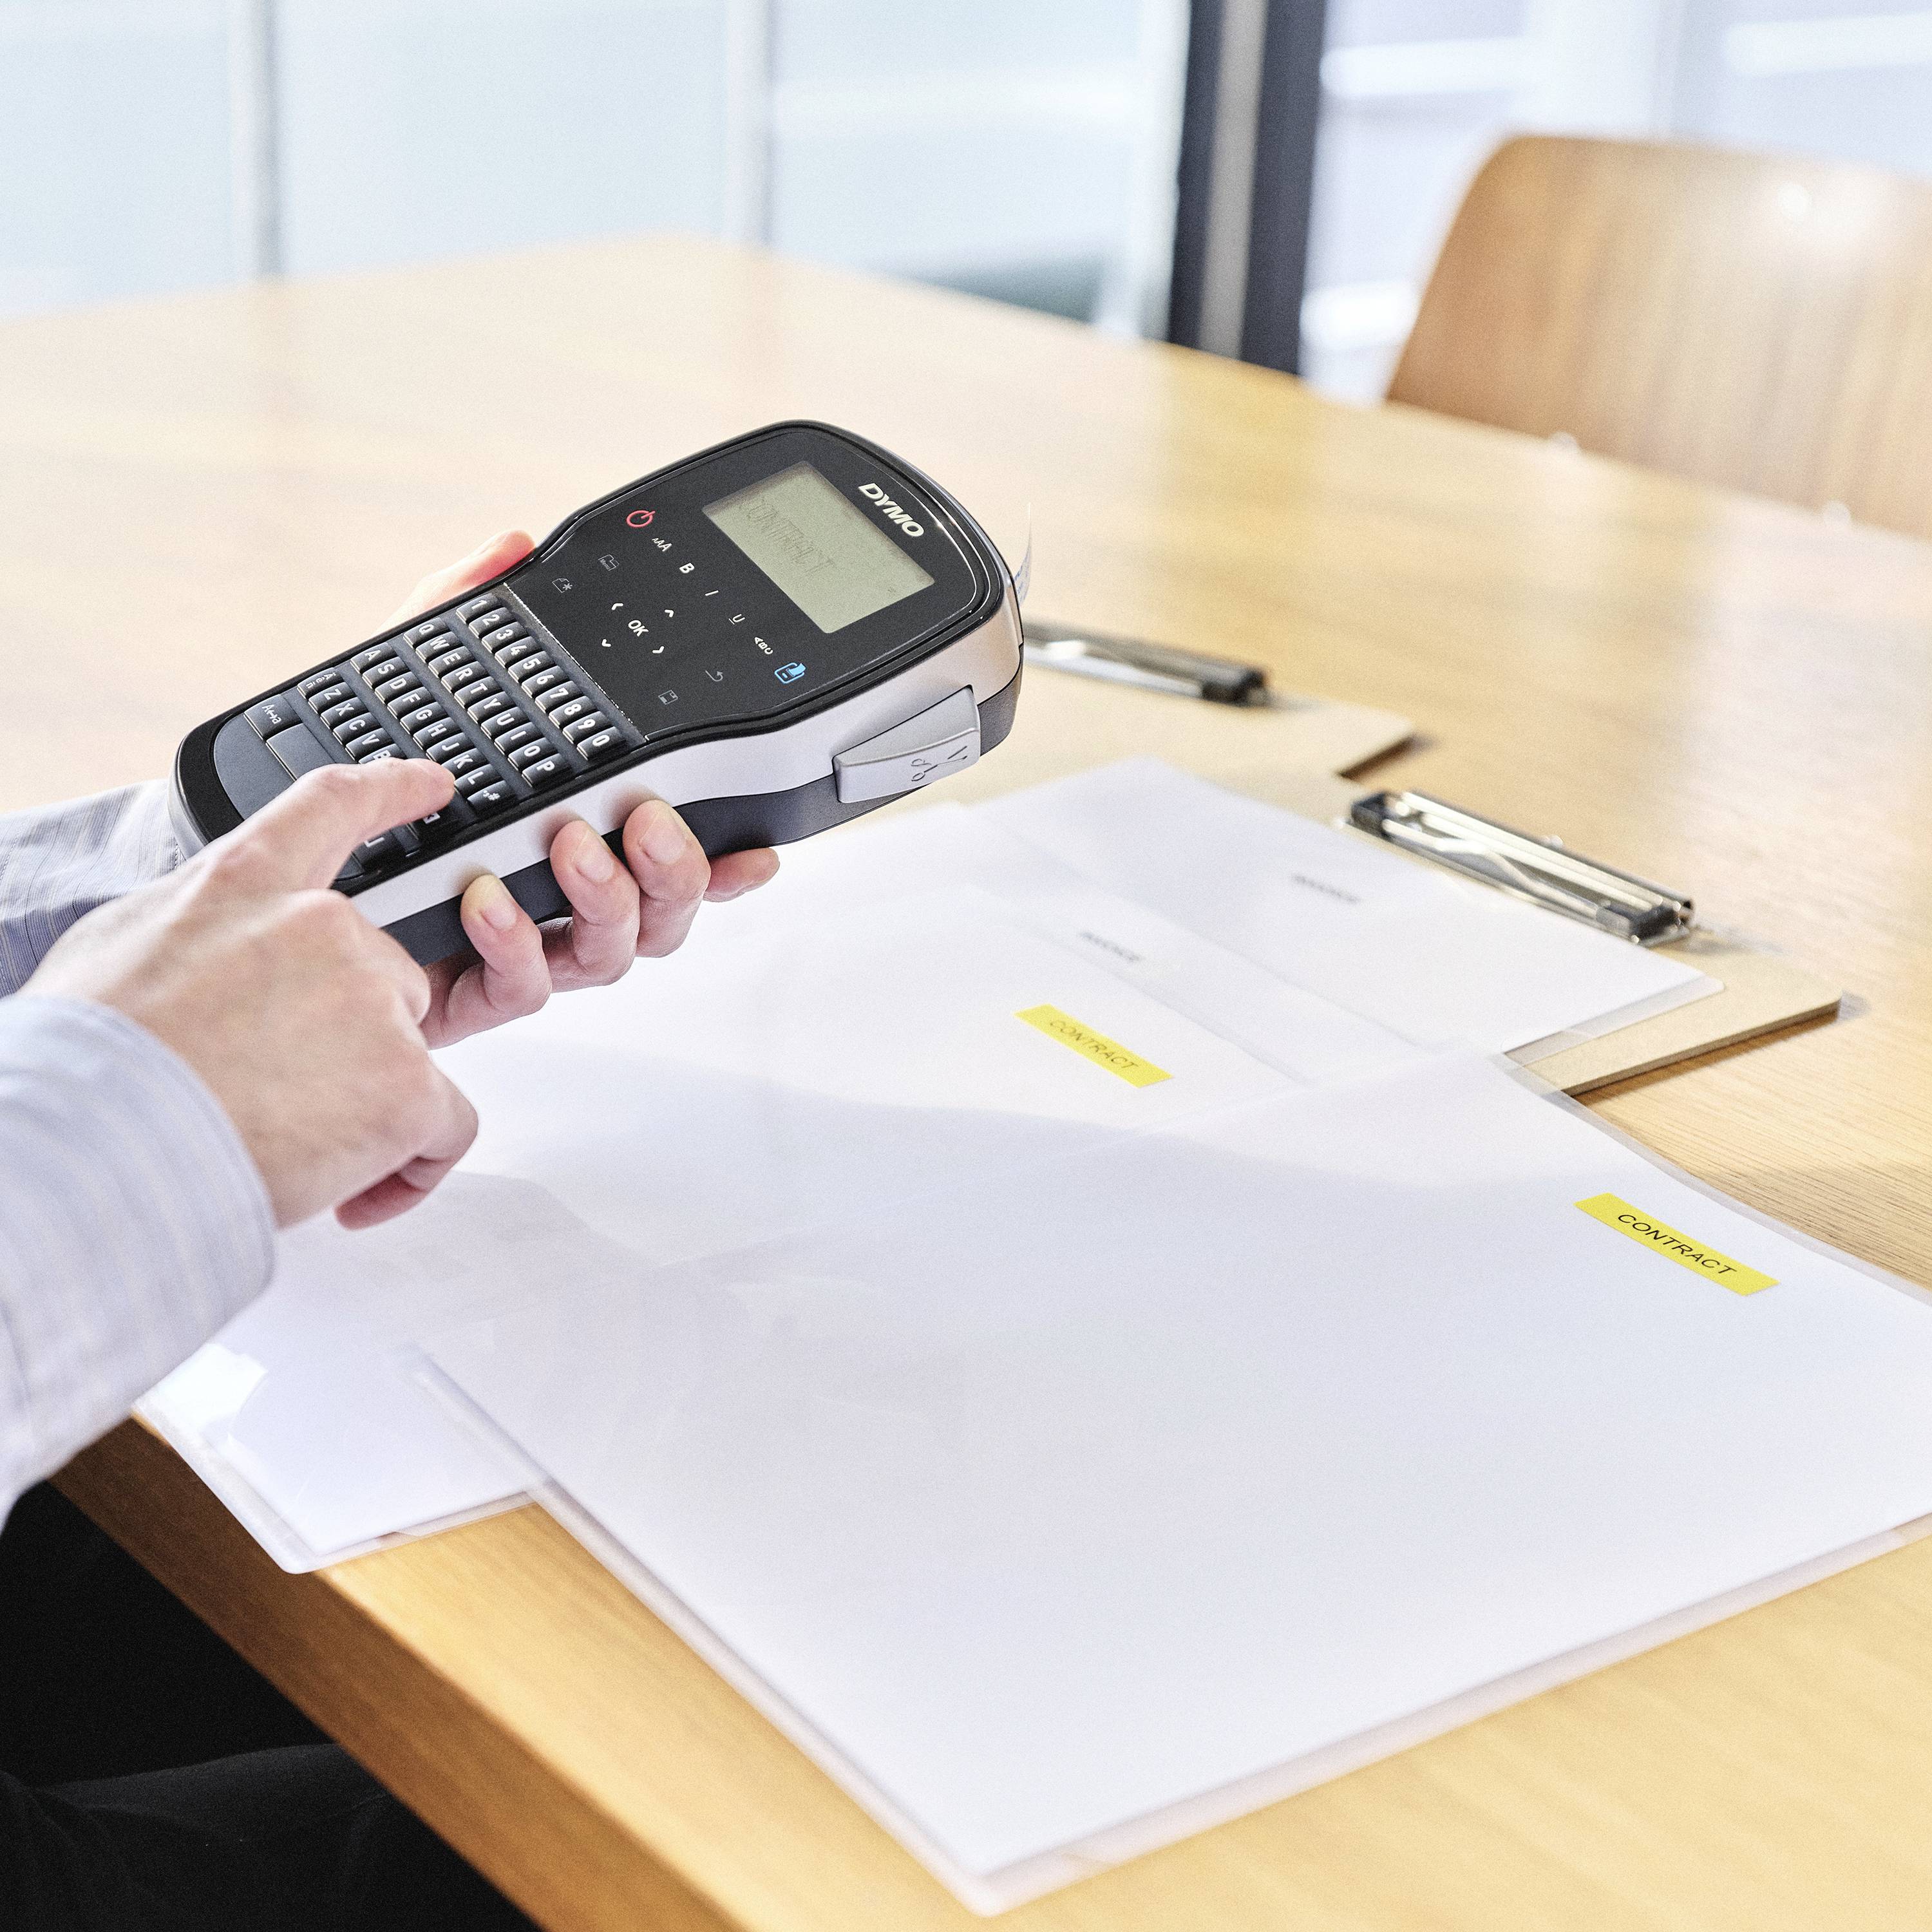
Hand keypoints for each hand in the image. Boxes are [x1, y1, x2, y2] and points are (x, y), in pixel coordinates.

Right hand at [23, 759, 476, 1229]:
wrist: (98, 1146)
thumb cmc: (93, 1064)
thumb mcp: (118, 947)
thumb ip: (195, 928)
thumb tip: (208, 947)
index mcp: (244, 884)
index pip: (332, 807)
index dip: (391, 791)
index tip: (432, 786)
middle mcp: (325, 927)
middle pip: (383, 973)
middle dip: (347, 1035)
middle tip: (277, 1088)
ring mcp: (376, 1002)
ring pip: (408, 1050)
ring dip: (368, 1099)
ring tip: (284, 1140)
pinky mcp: (409, 1083)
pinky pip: (447, 1124)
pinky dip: (411, 1163)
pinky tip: (354, 1190)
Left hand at [388, 534, 780, 1046]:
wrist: (257, 876)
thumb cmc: (340, 783)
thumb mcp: (407, 675)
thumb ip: (463, 607)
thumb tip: (510, 546)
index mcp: (567, 834)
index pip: (666, 854)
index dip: (722, 858)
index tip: (756, 845)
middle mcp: (556, 901)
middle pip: (664, 912)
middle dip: (679, 870)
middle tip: (647, 821)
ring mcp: (518, 950)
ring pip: (614, 953)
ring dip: (611, 900)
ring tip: (573, 849)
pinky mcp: (466, 992)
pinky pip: (526, 986)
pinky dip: (520, 944)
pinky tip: (489, 901)